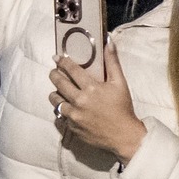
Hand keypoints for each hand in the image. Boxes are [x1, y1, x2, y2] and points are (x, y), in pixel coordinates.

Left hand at [49, 37, 146, 162]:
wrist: (123, 136)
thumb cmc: (123, 108)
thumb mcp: (120, 83)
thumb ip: (112, 62)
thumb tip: (108, 41)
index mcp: (91, 88)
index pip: (71, 70)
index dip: (62, 62)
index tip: (57, 58)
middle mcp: (79, 101)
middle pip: (58, 83)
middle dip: (54, 74)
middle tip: (54, 71)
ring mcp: (74, 116)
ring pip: (55, 100)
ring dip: (55, 93)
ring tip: (58, 90)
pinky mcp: (72, 127)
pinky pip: (60, 115)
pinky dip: (62, 109)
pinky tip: (66, 106)